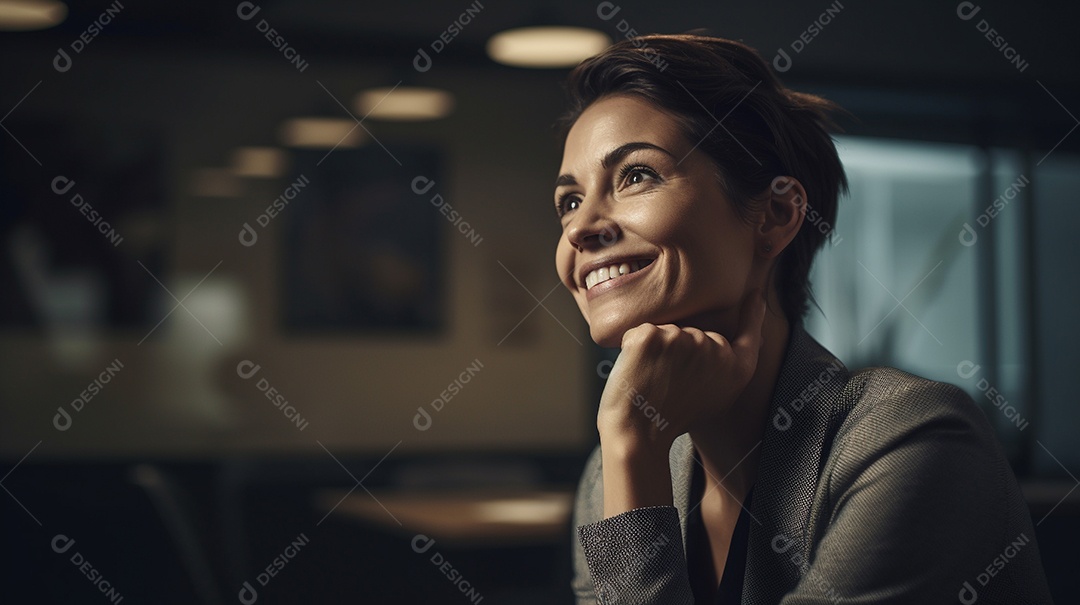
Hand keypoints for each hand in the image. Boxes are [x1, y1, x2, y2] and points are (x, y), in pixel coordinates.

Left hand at [596, 289, 766, 459]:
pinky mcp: (652, 336)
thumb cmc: (674, 420)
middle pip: (695, 333)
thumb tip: (735, 342)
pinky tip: (638, 372)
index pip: (750, 335)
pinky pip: (641, 332)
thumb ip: (726, 368)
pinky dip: (634, 348)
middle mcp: (715, 350)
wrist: (639, 435)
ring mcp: (683, 339)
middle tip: (670, 384)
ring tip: (654, 381)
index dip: (752, 316)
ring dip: (656, 351)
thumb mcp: (716, 398)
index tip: (754, 296)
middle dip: (680, 352)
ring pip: (667, 332)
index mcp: (736, 369)